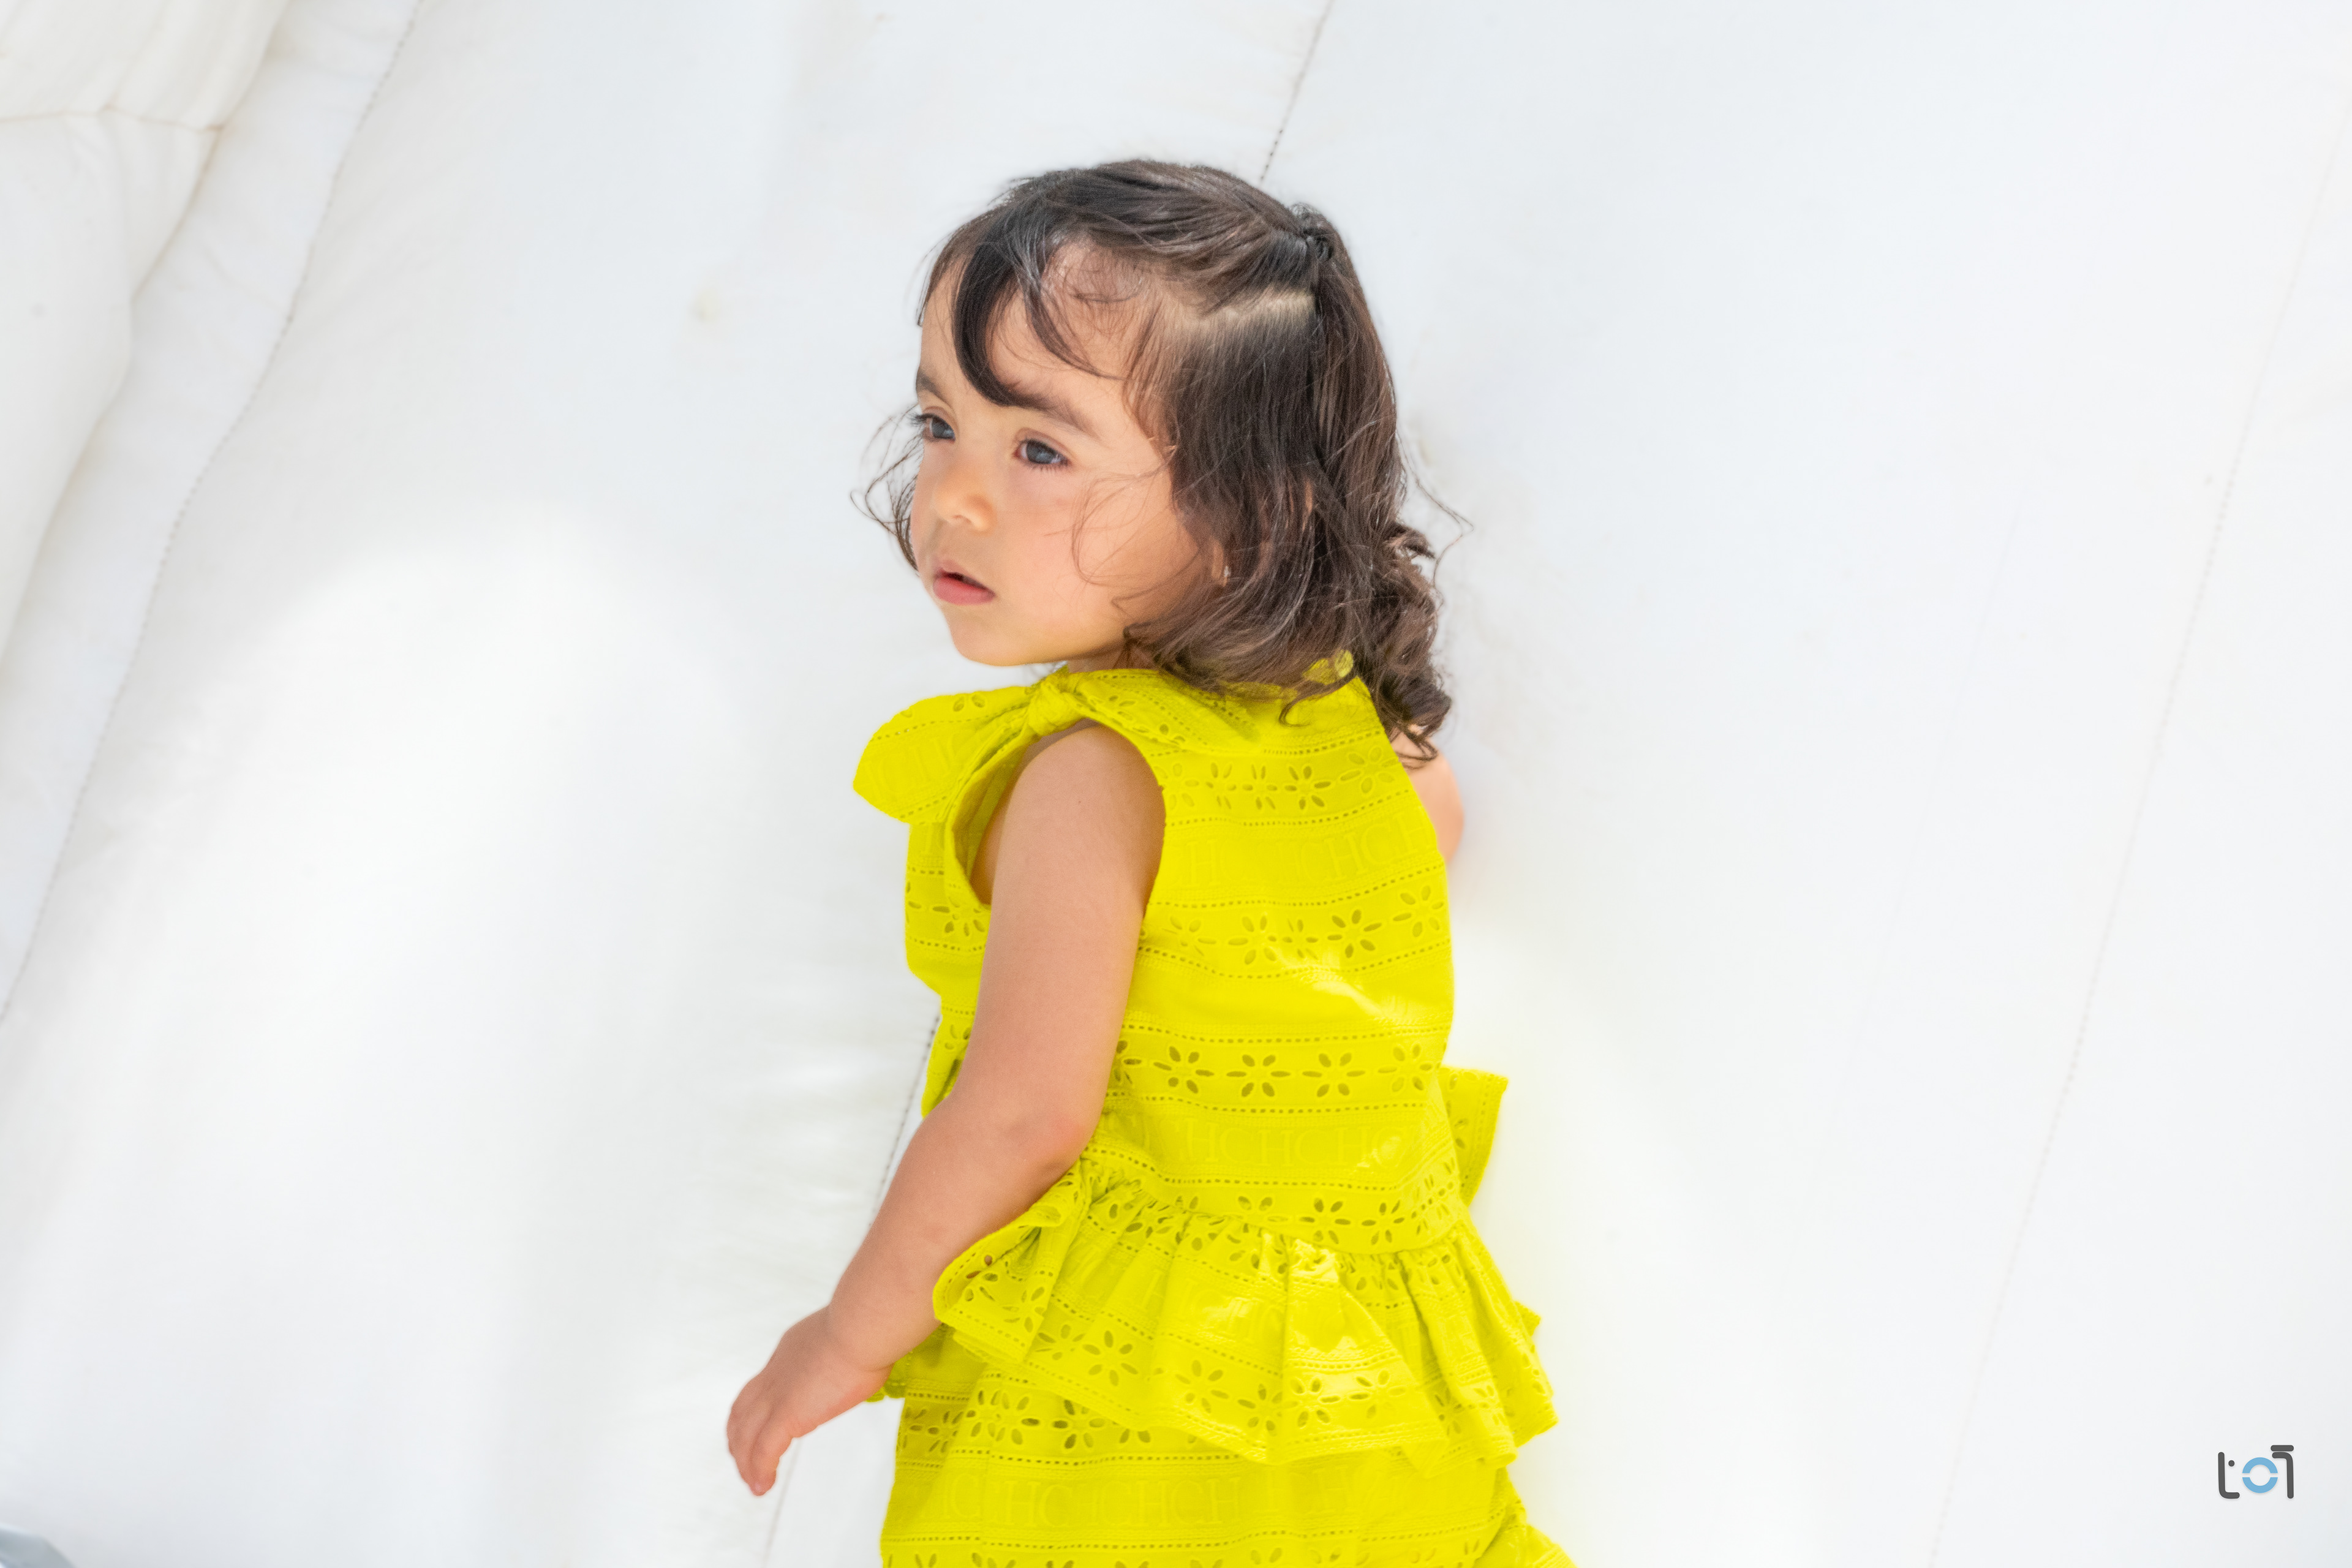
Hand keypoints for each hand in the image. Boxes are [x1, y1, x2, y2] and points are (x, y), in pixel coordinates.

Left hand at [726, 1305, 893, 1494]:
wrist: (862, 1327)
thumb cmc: (868, 1329)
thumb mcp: (849, 1340)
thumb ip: (845, 1355)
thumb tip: (860, 1362)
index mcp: (791, 1350)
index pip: (764, 1383)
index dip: (757, 1408)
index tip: (763, 1425)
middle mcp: (776, 1371)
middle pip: (742, 1409)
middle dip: (739, 1437)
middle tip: (744, 1460)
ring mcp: (778, 1394)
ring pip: (745, 1433)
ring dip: (745, 1461)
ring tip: (753, 1482)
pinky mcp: (787, 1415)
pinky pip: (763, 1451)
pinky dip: (759, 1470)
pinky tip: (762, 1486)